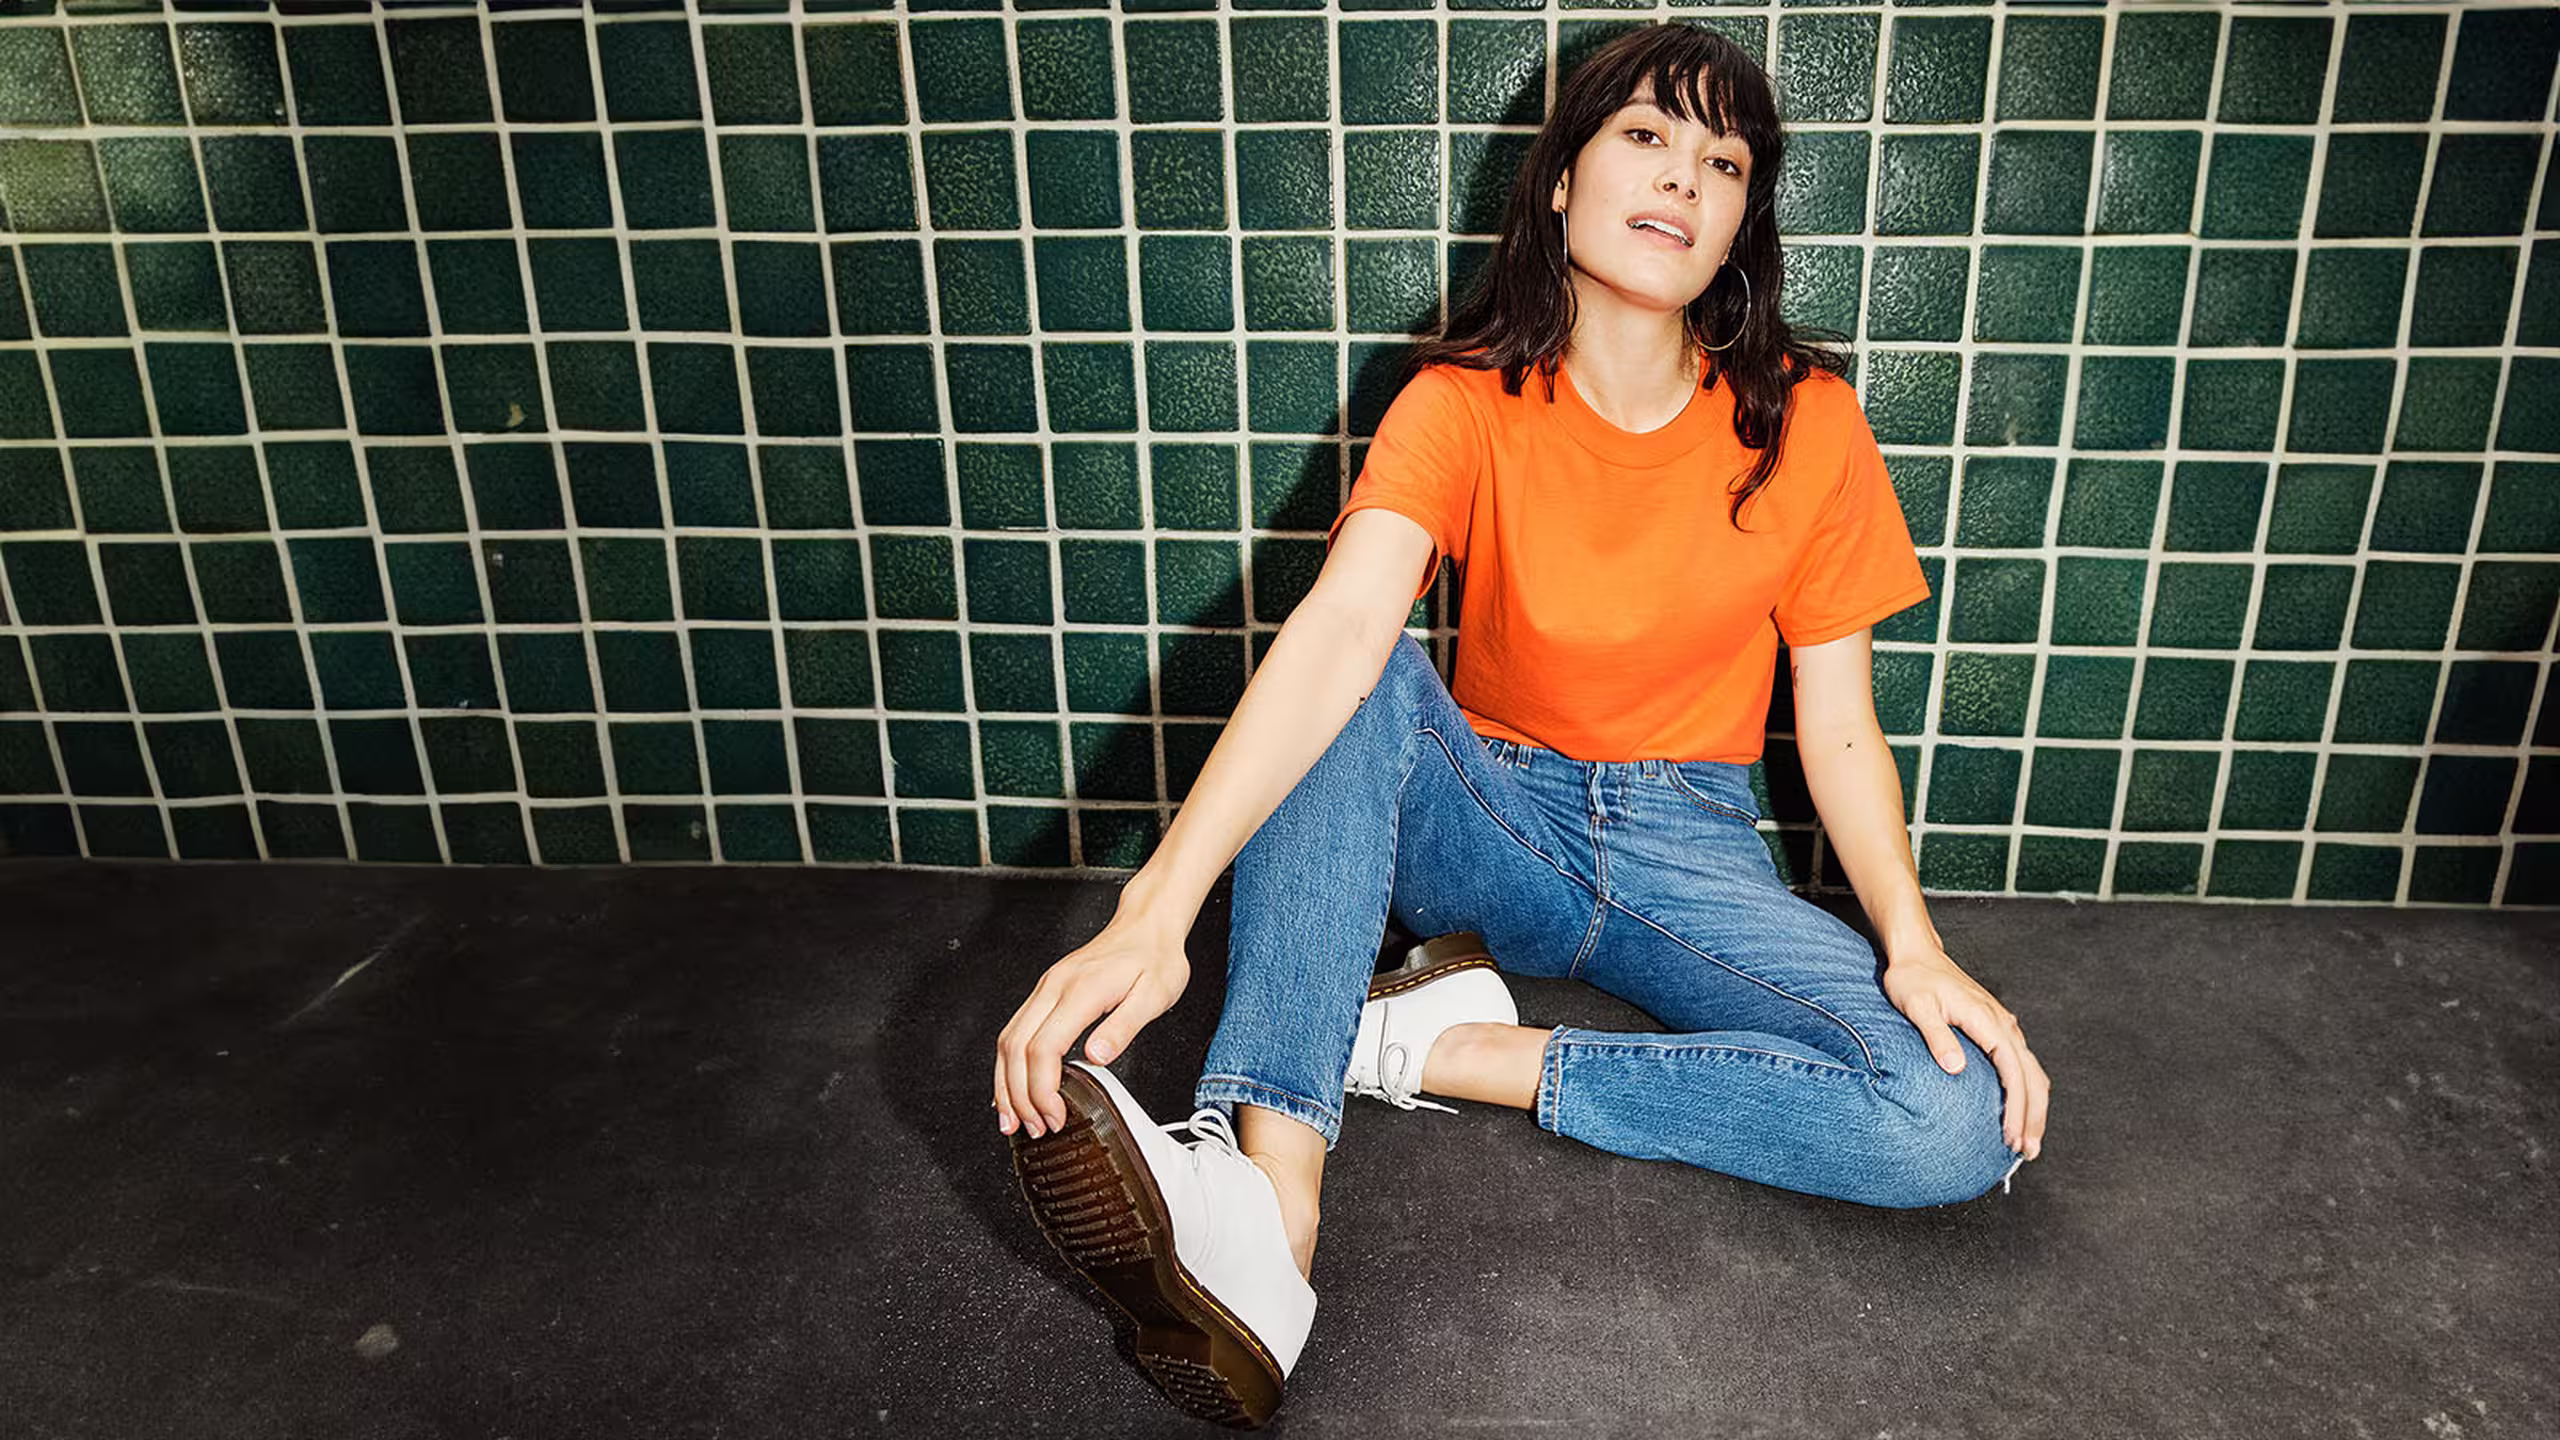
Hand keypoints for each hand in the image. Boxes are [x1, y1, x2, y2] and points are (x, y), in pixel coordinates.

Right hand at [993, 910, 1191, 1138]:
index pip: (1044, 1048)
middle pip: (1016, 1048)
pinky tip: (1012, 1085)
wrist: (1147, 925)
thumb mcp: (1155, 994)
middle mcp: (1054, 988)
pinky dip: (1008, 1063)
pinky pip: (1015, 1030)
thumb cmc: (1154, 958)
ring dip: (1005, 1083)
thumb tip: (1097, 1056)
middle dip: (1018, 1095)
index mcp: (1081, 991)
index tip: (1055, 1115)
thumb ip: (1125, 1026)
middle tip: (1033, 1128)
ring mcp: (1045, 988)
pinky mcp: (1045, 992)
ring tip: (1013, 1118)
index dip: (1043, 1089)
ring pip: (1007, 1039)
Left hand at [1880, 950, 2048, 1160]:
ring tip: (2027, 1141)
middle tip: (2028, 1151)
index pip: (2013, 1071)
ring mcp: (2003, 1025)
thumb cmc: (1912, 977)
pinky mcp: (1997, 1028)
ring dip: (2033, 1107)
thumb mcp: (1916, 1005)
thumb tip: (1956, 1068)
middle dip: (2033, 1116)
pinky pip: (2021, 1064)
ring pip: (2032, 1071)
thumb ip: (1936, 1036)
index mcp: (1986, 1020)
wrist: (1917, 953)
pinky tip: (2019, 1110)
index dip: (2016, 1106)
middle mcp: (2003, 1023)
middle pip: (2032, 1076)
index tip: (2011, 1136)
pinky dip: (2027, 1090)